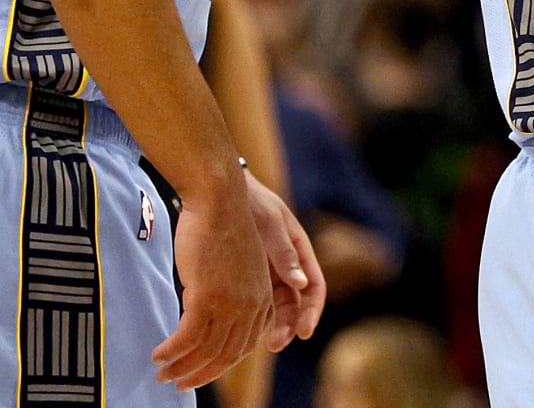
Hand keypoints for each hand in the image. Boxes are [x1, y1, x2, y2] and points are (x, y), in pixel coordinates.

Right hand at [151, 171, 272, 391]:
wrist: (219, 199)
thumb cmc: (223, 224)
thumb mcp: (237, 264)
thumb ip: (231, 291)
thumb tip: (206, 309)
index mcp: (261, 297)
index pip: (244, 345)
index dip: (222, 363)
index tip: (202, 372)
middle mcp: (250, 305)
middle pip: (226, 355)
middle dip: (201, 374)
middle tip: (179, 383)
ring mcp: (230, 303)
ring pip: (205, 350)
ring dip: (180, 367)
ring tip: (162, 374)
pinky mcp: (206, 296)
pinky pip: (187, 337)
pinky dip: (171, 351)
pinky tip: (157, 355)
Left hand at [243, 171, 326, 350]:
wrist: (218, 189)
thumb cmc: (248, 200)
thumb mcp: (269, 222)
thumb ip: (284, 252)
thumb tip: (302, 284)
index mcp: (299, 249)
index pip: (315, 287)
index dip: (312, 311)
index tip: (304, 331)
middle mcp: (287, 263)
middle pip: (296, 302)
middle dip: (290, 325)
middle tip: (276, 344)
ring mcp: (268, 269)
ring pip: (275, 305)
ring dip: (271, 325)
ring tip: (258, 342)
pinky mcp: (247, 273)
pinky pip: (254, 300)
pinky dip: (251, 315)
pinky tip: (237, 327)